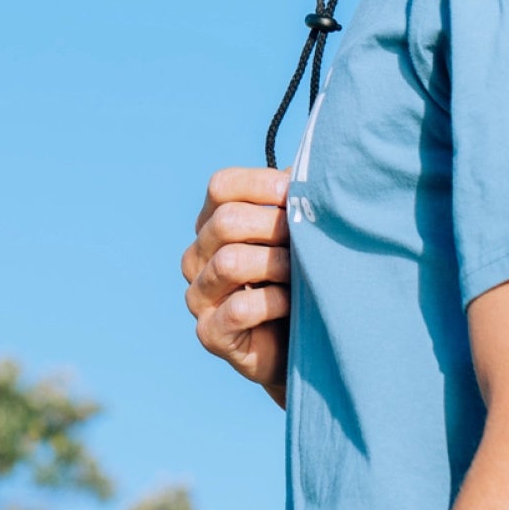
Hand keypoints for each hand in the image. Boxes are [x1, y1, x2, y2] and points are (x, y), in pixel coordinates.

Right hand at [181, 167, 291, 405]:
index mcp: (213, 223)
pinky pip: (240, 307)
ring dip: (276, 262)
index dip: (262, 184)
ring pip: (230, 261)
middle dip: (274, 226)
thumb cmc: (299, 277)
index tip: (297, 195)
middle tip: (306, 237)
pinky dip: (275, 301)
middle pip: (226, 221)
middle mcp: (196, 256)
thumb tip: (311, 166)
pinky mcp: (210, 333)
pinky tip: (293, 302)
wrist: (300, 343)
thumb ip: (294, 199)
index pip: (222, 186)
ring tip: (302, 270)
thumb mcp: (297, 232)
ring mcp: (199, 296)